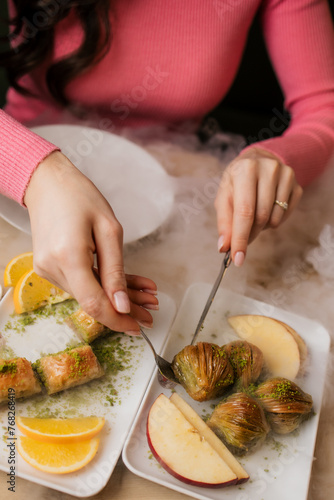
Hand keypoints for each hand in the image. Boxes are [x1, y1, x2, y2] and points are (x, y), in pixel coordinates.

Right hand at [24, 151, 157, 333]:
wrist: (47, 183)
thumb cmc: (80, 197)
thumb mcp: (109, 230)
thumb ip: (115, 271)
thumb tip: (122, 305)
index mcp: (68, 257)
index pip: (94, 303)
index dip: (119, 319)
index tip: (140, 325)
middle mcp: (53, 268)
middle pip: (93, 301)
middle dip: (125, 307)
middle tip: (151, 311)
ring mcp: (48, 269)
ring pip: (89, 293)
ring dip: (118, 296)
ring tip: (147, 294)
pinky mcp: (49, 267)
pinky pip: (82, 283)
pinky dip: (104, 284)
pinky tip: (127, 284)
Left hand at [214, 147, 302, 265]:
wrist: (258, 160)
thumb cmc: (237, 181)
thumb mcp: (224, 196)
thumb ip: (224, 222)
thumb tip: (224, 247)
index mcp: (245, 169)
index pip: (244, 211)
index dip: (240, 238)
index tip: (237, 259)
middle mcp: (268, 169)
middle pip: (260, 217)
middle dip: (249, 234)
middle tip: (243, 237)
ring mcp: (286, 176)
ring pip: (274, 219)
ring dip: (261, 227)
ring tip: (254, 215)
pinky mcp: (297, 185)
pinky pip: (286, 216)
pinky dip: (274, 221)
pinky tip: (267, 209)